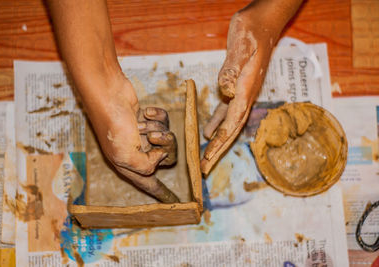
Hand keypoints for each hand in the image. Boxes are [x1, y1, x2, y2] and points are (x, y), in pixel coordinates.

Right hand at [87, 75, 178, 202]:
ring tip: (141, 122)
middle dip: (164, 144)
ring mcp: (142, 135)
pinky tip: (145, 111)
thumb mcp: (127, 154)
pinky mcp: (147, 119)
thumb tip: (161, 157)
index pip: (149, 183)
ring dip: (156, 128)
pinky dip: (157, 116)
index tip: (174, 200)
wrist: (108, 94)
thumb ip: (146, 165)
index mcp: (130, 165)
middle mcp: (137, 152)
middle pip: (166, 157)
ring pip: (166, 137)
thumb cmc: (114, 125)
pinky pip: (164, 121)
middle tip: (153, 136)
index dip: (161, 192)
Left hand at [201, 0, 301, 173]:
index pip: (232, 123)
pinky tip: (208, 132)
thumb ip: (232, 68)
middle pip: (231, 131)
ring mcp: (242, 93)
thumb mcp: (241, 44)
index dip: (219, 144)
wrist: (264, 21)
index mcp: (246, 89)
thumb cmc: (252, 30)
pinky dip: (217, 124)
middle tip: (203, 170)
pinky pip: (226, 111)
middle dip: (217, 152)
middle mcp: (245, 96)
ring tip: (205, 158)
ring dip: (217, 142)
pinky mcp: (237, 87)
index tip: (206, 160)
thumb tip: (225, 90)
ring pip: (228, 124)